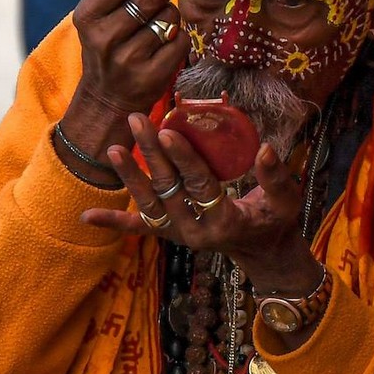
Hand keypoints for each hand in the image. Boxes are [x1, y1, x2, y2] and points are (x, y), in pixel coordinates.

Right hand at [70, 0, 204, 117]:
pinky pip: (180, 40)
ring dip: (173, 13)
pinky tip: (166, 43)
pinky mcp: (150, 76)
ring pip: (169, 17)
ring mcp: (127, 58)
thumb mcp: (106, 13)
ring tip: (158, 24)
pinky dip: (180, 35)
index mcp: (89, 14)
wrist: (107, 97)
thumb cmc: (112, 42)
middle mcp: (104, 35)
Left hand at [80, 114, 324, 296]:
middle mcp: (195, 232)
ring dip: (129, 176)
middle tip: (138, 121)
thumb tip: (265, 148)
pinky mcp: (170, 234)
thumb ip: (276, 176)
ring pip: (148, 204)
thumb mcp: (286, 200)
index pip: (200, 186)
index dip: (184, 160)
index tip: (168, 133)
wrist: (263, 251)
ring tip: (113, 148)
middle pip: (168, 189)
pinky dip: (113, 221)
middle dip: (151, 154)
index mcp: (224, 221)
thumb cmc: (276, 220)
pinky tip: (87, 215)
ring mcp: (179, 234)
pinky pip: (139, 228)